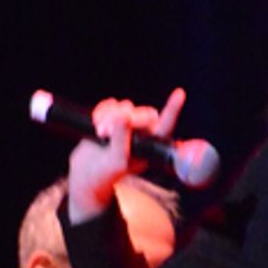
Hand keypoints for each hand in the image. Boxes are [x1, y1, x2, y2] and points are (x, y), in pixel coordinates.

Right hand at [66, 87, 186, 220]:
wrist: (87, 174)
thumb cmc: (107, 174)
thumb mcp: (116, 161)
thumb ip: (121, 140)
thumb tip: (124, 117)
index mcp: (151, 146)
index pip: (165, 125)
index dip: (172, 109)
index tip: (180, 93)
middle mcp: (143, 133)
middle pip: (142, 112)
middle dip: (122, 118)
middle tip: (104, 132)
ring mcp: (128, 124)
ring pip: (125, 106)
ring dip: (109, 116)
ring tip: (100, 133)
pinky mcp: (112, 118)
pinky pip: (111, 104)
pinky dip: (102, 110)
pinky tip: (96, 122)